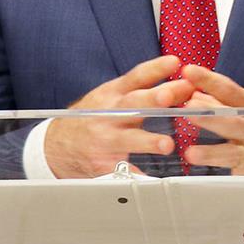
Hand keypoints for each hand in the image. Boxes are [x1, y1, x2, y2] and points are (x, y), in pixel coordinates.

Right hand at [43, 55, 193, 177]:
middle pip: (133, 104)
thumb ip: (143, 90)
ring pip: (127, 139)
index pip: (136, 77)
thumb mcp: (111, 97)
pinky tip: (149, 181)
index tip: (174, 62)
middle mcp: (109, 114)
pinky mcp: (102, 163)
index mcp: (113, 94)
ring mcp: (104, 139)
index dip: (155, 69)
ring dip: (148, 141)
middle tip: (170, 96)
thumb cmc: (93, 118)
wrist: (57, 145)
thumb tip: (185, 85)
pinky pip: (120, 171)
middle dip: (152, 99)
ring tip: (167, 145)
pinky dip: (135, 176)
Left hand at [177, 65, 243, 175]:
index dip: (209, 80)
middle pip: (229, 119)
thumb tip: (196, 95)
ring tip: (192, 152)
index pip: (230, 90)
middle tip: (188, 108)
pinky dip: (217, 171)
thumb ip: (229, 104)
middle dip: (208, 114)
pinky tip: (203, 173)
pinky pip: (232, 172)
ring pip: (229, 152)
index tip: (189, 72)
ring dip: (210, 152)